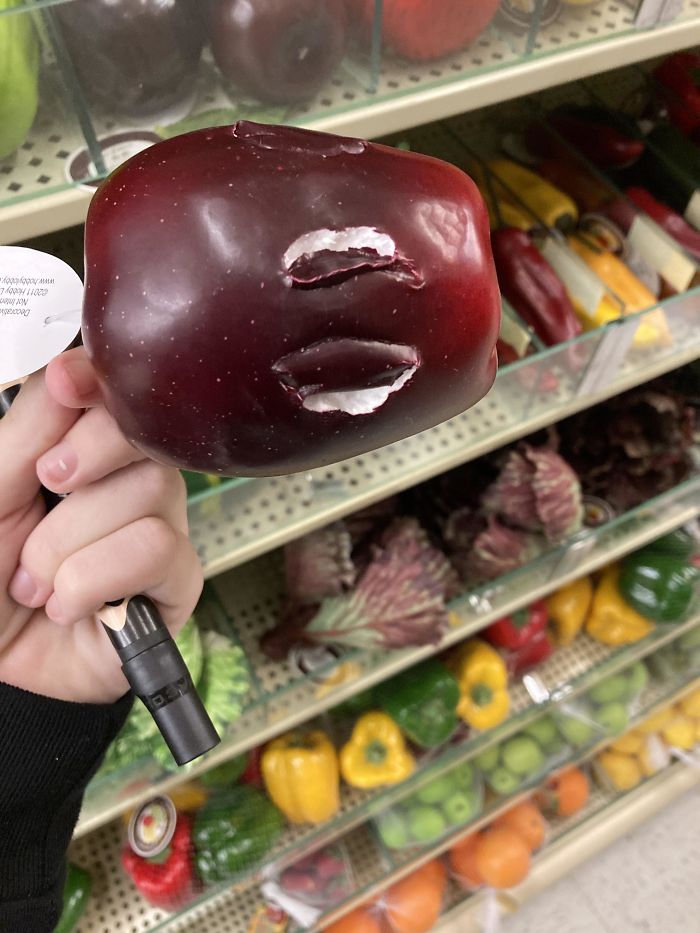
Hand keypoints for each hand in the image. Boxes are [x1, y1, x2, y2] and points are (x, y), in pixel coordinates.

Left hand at [0, 347, 202, 703]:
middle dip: (88, 457)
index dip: (96, 381)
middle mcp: (128, 483)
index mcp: (81, 454)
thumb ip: (29, 432)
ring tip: (38, 581)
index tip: (67, 383)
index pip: (112, 396)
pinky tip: (71, 605)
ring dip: (70, 543)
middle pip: (144, 434)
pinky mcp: (177, 579)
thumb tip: (68, 369)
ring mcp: (158, 528)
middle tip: (47, 486)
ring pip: (150, 492)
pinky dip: (94, 578)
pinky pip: (156, 548)